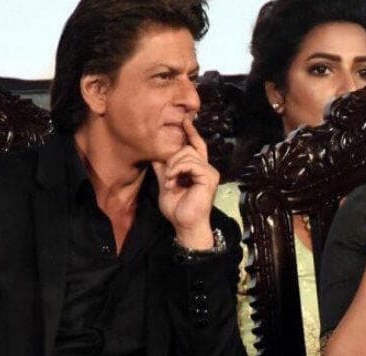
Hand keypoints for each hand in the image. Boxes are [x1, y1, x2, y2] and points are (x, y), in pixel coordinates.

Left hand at [152, 118, 218, 248]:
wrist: (184, 225)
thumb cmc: (177, 209)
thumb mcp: (166, 183)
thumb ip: (163, 169)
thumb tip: (156, 154)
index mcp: (198, 169)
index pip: (196, 146)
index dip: (192, 132)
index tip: (185, 120)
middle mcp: (207, 168)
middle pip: (189, 147)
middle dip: (172, 158)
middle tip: (166, 175)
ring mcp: (209, 172)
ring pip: (188, 154)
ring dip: (173, 166)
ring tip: (168, 181)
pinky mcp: (209, 177)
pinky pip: (191, 163)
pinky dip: (178, 170)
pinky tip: (172, 181)